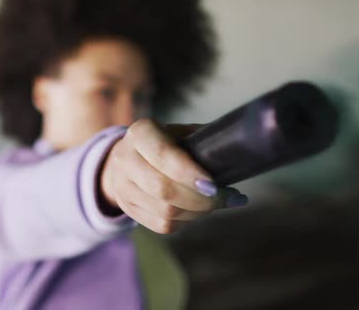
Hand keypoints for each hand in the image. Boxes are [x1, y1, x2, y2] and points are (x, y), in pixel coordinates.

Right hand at [100, 119, 247, 233]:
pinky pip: (162, 225)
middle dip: (200, 199)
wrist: (126, 157)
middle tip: (226, 197)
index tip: (214, 185)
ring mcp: (122, 187)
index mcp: (140, 133)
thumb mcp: (179, 132)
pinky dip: (186, 222)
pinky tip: (198, 212)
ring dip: (198, 212)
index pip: (163, 155)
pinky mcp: (128, 208)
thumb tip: (236, 158)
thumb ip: (202, 143)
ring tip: (217, 203)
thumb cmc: (164, 142)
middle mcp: (125, 159)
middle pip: (163, 189)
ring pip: (165, 211)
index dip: (189, 173)